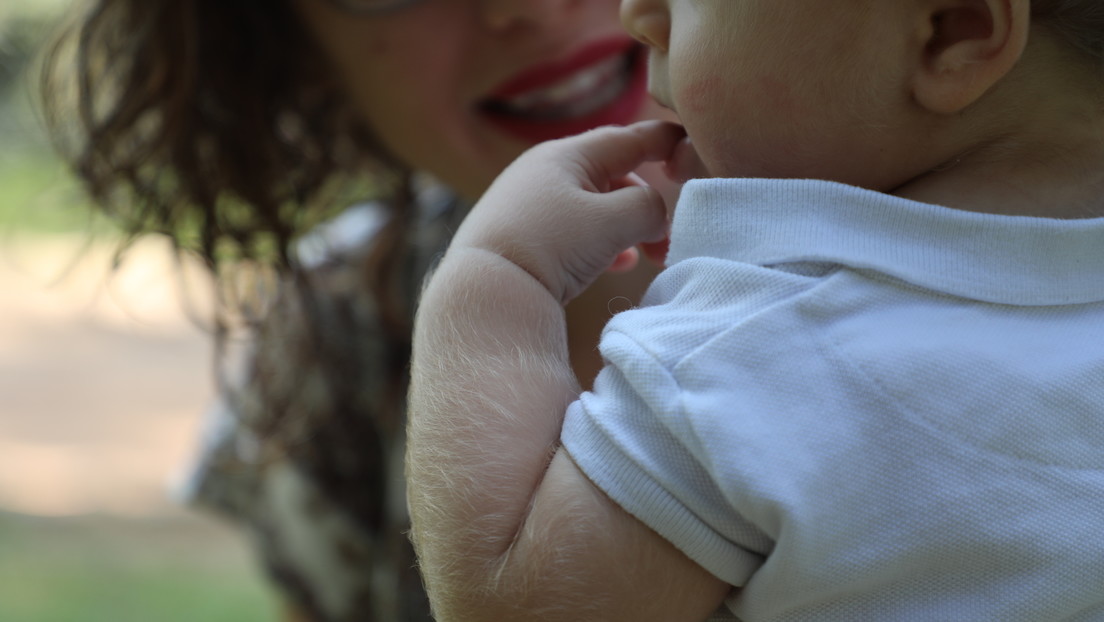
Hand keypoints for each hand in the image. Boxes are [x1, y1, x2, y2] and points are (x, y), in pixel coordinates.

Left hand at [450, 120, 685, 303]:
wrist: (485, 291)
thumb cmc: (551, 245)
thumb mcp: (613, 221)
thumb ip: (650, 208)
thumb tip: (655, 214)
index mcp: (567, 154)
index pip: (629, 138)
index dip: (667, 142)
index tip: (694, 151)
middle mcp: (544, 170)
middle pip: (613, 175)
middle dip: (647, 204)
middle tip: (668, 237)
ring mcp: (529, 203)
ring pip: (594, 206)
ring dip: (626, 227)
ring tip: (645, 256)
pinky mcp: (521, 235)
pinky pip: (574, 230)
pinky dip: (601, 242)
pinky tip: (615, 264)